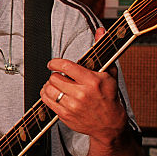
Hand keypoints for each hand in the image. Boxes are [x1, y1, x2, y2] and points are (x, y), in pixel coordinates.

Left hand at [41, 27, 127, 142]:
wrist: (110, 124)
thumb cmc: (109, 97)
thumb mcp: (109, 73)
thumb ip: (102, 51)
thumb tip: (100, 31)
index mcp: (92, 81)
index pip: (65, 66)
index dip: (55, 63)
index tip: (53, 63)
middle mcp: (81, 93)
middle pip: (54, 78)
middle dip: (55, 75)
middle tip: (60, 76)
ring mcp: (72, 106)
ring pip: (48, 89)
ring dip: (49, 85)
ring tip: (56, 85)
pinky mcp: (65, 115)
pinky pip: (46, 101)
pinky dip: (46, 95)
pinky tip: (53, 93)